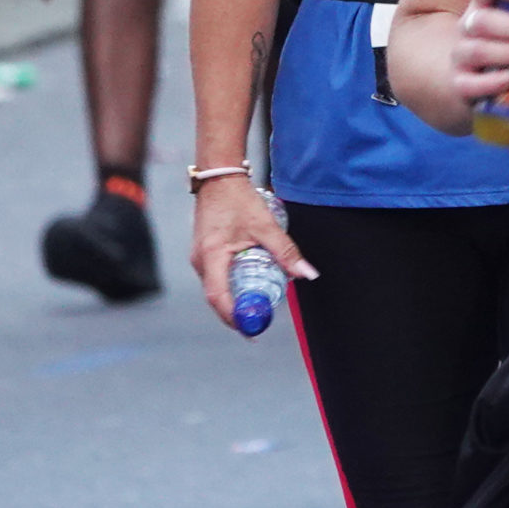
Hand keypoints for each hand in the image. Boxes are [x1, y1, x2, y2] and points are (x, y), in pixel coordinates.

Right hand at [192, 172, 315, 328]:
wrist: (219, 178)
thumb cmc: (239, 199)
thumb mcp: (266, 226)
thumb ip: (286, 251)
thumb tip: (307, 274)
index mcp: (211, 256)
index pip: (218, 297)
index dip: (234, 316)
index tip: (251, 329)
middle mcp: (201, 261)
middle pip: (217, 297)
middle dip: (237, 312)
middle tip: (258, 323)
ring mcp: (200, 258)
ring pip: (216, 288)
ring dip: (235, 299)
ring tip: (257, 308)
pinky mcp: (205, 253)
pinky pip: (217, 277)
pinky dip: (231, 286)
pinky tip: (248, 287)